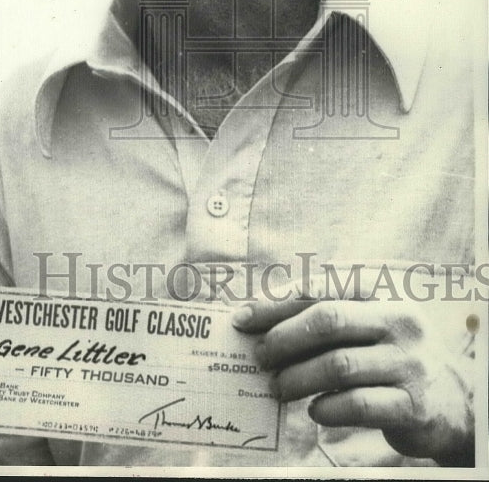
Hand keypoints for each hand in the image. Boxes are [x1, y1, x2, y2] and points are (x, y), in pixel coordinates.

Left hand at [233, 278, 474, 465]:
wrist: (455, 400)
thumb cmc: (392, 354)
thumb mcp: (369, 322)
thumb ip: (326, 315)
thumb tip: (259, 322)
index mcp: (383, 292)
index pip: (321, 288)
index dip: (277, 302)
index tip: (243, 318)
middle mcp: (399, 321)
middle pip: (328, 320)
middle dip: (283, 338)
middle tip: (259, 356)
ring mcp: (409, 363)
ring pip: (338, 365)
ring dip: (297, 377)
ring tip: (277, 387)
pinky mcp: (414, 405)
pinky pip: (358, 405)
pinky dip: (326, 408)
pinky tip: (313, 410)